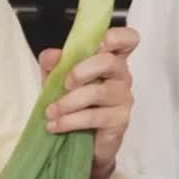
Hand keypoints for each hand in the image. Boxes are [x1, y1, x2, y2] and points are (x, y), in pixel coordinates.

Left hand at [39, 25, 138, 178]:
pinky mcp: (120, 121)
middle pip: (109, 62)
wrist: (79, 141)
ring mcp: (123, 98)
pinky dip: (69, 121)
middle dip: (81, 71)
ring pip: (98, 92)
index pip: (128, 39)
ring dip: (68, 102)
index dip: (117, 37)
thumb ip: (53, 64)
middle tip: (64, 84)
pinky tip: (55, 125)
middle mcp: (122, 75)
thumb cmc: (73, 102)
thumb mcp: (57, 79)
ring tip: (50, 112)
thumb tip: (52, 56)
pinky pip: (94, 117)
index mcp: (110, 58)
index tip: (100, 43)